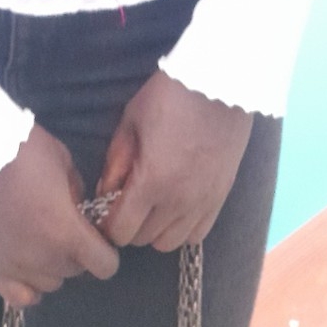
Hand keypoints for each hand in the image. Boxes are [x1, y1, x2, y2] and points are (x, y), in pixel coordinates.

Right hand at [0, 124, 119, 308]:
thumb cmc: (21, 152)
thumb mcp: (63, 161)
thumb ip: (76, 191)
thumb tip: (78, 208)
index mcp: (67, 233)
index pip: (105, 265)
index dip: (107, 251)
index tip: (98, 234)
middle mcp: (44, 260)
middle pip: (76, 272)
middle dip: (79, 252)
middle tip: (67, 227)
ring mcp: (15, 268)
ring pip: (50, 284)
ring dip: (54, 266)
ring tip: (44, 241)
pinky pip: (18, 297)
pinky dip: (29, 287)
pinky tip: (29, 267)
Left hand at [99, 71, 252, 253]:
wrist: (221, 83)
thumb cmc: (169, 96)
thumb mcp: (131, 121)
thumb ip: (115, 162)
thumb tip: (105, 192)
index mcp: (151, 182)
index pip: (120, 231)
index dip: (107, 224)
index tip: (106, 209)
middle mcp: (178, 201)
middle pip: (143, 239)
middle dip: (129, 225)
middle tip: (128, 201)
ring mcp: (203, 202)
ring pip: (170, 242)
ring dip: (155, 229)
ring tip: (153, 203)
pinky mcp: (221, 197)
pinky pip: (197, 234)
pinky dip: (182, 227)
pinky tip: (176, 205)